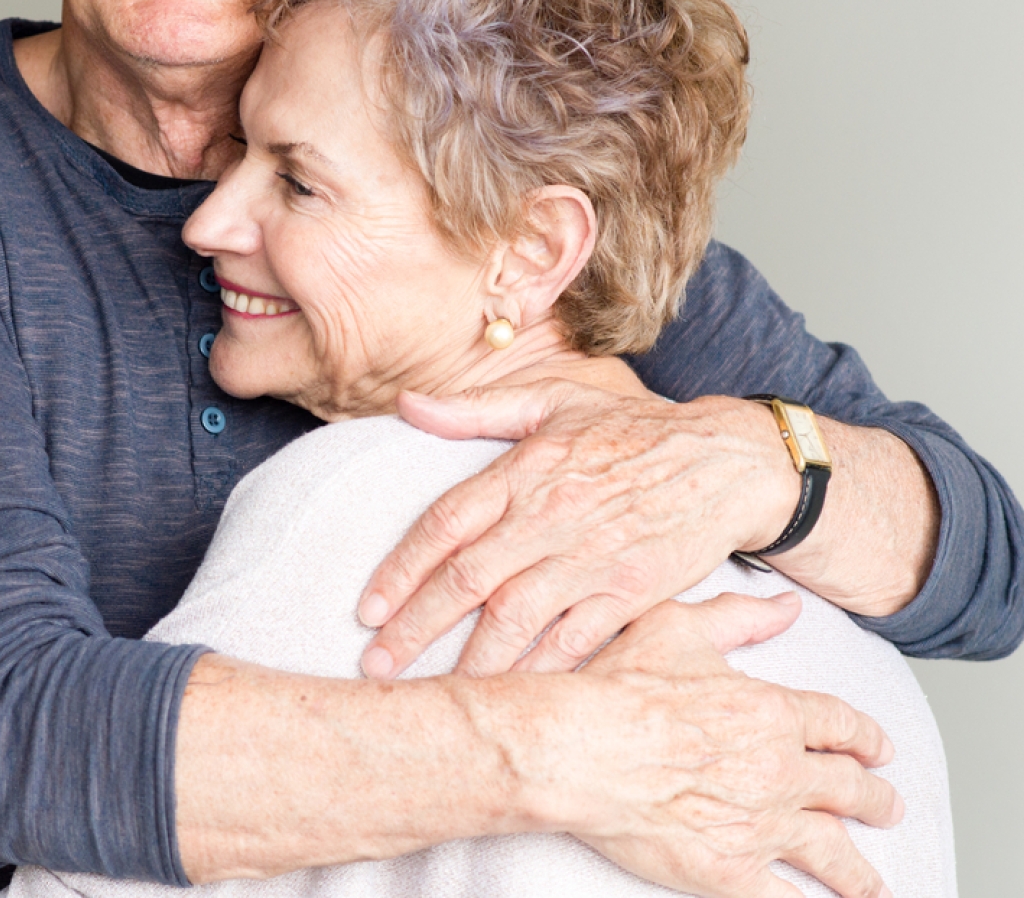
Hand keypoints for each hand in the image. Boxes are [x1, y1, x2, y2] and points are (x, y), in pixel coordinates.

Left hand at [358, 377, 796, 676]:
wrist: (729, 460)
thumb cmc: (634, 429)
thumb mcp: (553, 400)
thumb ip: (474, 410)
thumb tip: (406, 405)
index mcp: (524, 470)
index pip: (444, 524)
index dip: (400, 569)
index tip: (367, 609)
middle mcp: (549, 516)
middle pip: (466, 580)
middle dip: (415, 629)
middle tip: (377, 666)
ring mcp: (590, 558)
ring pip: (512, 620)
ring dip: (468, 662)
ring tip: (433, 694)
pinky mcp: (629, 592)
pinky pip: (572, 641)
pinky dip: (536, 672)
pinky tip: (505, 696)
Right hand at [553, 592, 900, 897]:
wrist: (581, 749)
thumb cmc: (620, 688)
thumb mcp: (677, 628)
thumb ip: (737, 616)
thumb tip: (786, 606)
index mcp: (771, 711)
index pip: (838, 725)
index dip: (865, 738)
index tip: (878, 751)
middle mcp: (779, 770)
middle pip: (846, 788)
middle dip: (873, 799)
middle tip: (887, 808)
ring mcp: (760, 825)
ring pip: (829, 851)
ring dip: (858, 871)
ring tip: (873, 886)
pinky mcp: (729, 870)